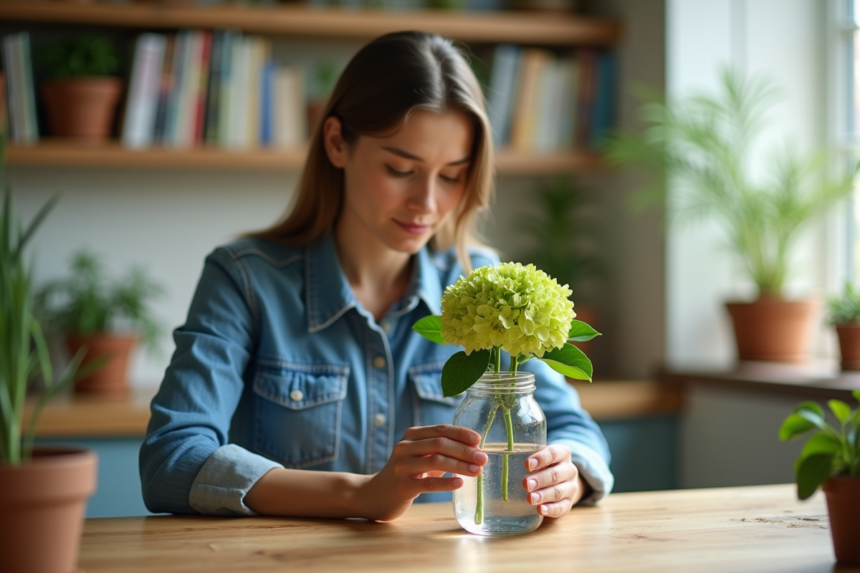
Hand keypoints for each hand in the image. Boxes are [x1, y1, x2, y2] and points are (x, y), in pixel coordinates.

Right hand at [357, 424, 488, 521]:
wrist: (376, 494)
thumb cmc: (406, 473)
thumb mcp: (421, 456)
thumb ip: (442, 450)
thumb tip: (475, 449)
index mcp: (412, 435)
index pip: (440, 429)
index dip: (461, 434)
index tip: (478, 440)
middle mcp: (405, 447)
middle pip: (440, 443)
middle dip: (465, 451)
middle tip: (483, 458)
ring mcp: (402, 466)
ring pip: (435, 461)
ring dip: (460, 466)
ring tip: (477, 471)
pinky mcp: (402, 486)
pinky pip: (427, 484)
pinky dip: (445, 483)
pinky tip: (459, 484)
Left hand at [522, 444, 588, 517]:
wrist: (563, 482)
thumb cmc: (545, 467)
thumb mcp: (540, 459)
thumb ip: (530, 460)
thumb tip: (506, 463)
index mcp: (562, 453)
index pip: (554, 453)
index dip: (541, 458)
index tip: (527, 464)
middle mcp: (569, 469)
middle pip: (556, 474)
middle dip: (540, 479)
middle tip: (526, 484)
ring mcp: (571, 487)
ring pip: (558, 491)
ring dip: (543, 495)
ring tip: (530, 498)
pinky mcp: (569, 502)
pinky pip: (562, 507)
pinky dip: (551, 509)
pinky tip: (541, 510)